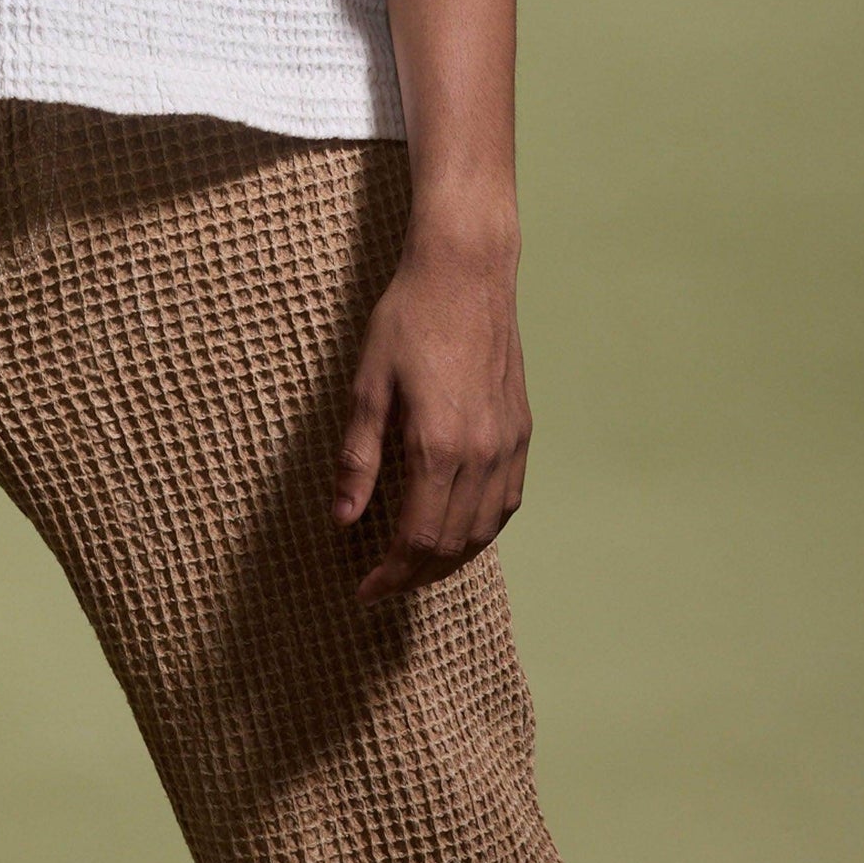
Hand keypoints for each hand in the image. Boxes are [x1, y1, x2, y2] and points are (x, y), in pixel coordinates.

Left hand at [331, 225, 530, 602]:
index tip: (365, 589)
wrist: (466, 272)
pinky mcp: (521, 430)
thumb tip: (342, 518)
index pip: (417, 538)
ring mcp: (507, 444)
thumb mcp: (368, 385)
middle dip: (416, 575)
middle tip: (384, 583)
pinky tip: (460, 529)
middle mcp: (481, 454)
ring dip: (451, 559)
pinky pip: (507, 501)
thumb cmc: (409, 319)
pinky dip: (482, 530)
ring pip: (484, 531)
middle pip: (452, 544)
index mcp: (438, 446)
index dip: (391, 574)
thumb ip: (358, 457)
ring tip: (416, 565)